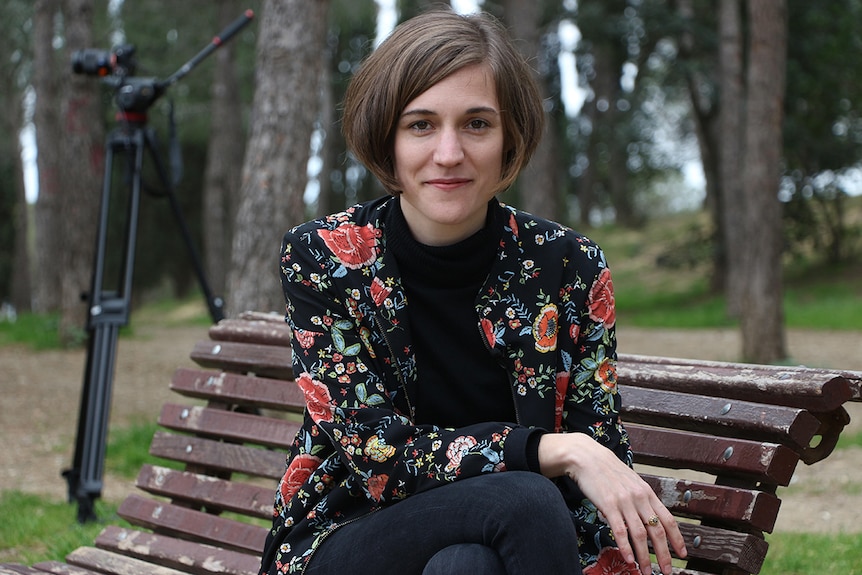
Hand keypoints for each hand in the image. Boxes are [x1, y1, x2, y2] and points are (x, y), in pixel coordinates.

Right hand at [538, 433, 686, 574]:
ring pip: (640, 534)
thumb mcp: (630, 482)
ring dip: (644, 556)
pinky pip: (620, 531)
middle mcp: (639, 498)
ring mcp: (624, 502)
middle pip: (657, 531)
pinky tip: (629, 559)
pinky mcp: (608, 505)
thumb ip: (640, 499)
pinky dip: (625, 547)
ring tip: (646, 571)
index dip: (677, 539)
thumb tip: (646, 518)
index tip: (682, 554)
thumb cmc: (607, 470)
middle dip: (664, 554)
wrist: (587, 457)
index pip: (668, 519)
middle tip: (667, 570)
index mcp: (647, 492)